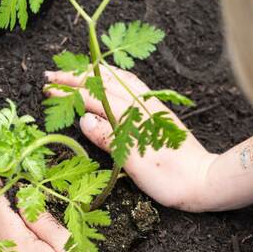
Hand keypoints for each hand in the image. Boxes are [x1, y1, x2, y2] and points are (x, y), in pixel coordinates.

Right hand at [45, 67, 217, 211]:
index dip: (69, 92)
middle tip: (50, 75)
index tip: (48, 88)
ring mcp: (151, 106)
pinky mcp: (158, 111)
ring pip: (117, 79)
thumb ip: (110, 138)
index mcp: (133, 117)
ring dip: (93, 73)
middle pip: (103, 83)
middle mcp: (142, 105)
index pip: (95, 97)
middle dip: (75, 77)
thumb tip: (84, 118)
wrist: (204, 181)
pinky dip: (113, 77)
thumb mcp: (136, 164)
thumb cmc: (171, 178)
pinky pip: (130, 84)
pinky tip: (109, 79)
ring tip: (74, 70)